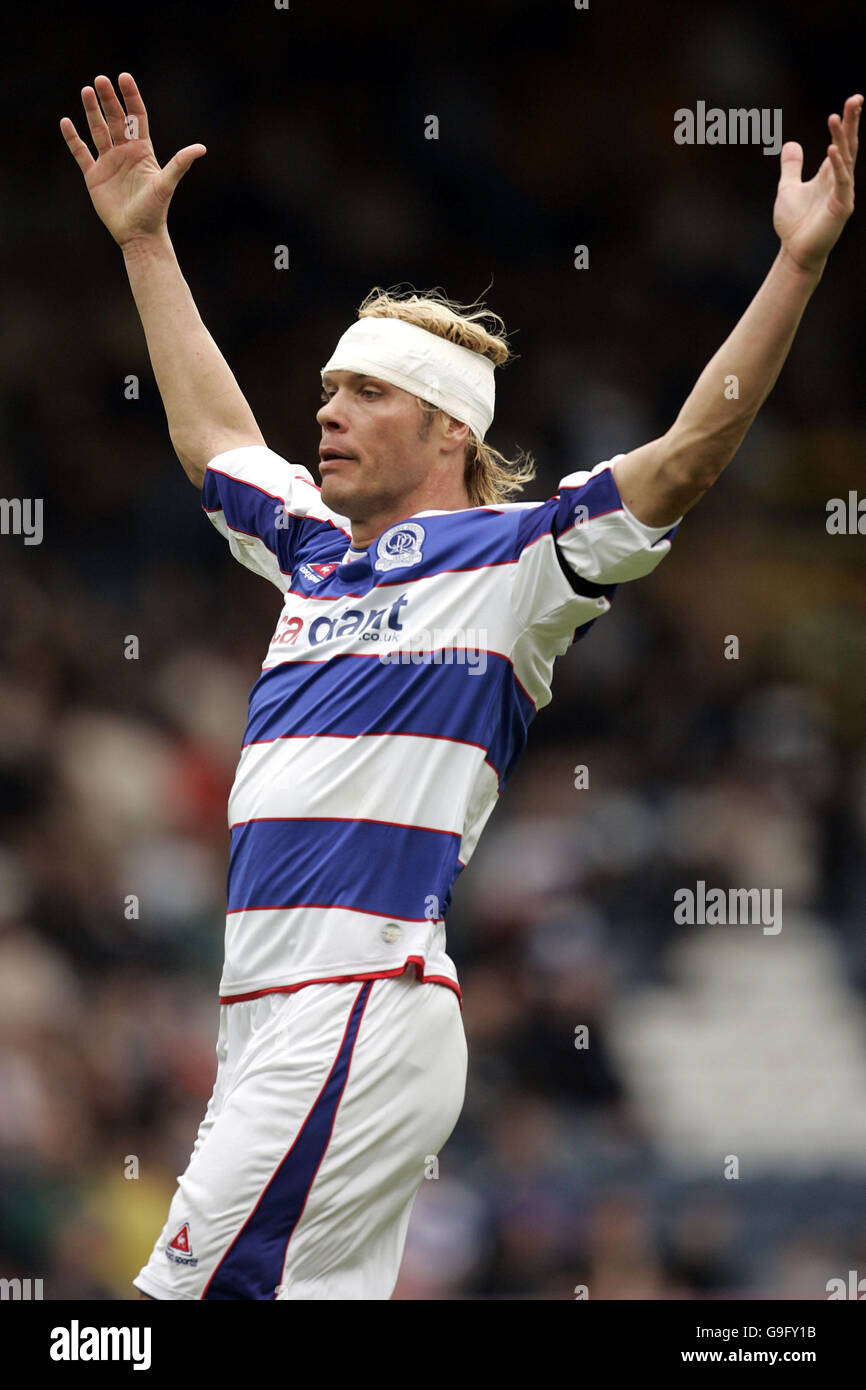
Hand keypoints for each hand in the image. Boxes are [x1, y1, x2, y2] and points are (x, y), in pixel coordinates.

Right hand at [60, 73, 205, 247]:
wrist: (139, 235)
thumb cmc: (156, 211)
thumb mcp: (166, 184)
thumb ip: (180, 164)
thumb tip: (202, 148)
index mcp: (143, 150)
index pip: (136, 117)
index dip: (131, 96)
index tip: (124, 77)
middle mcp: (125, 152)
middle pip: (115, 119)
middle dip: (108, 99)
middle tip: (100, 79)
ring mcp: (109, 162)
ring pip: (98, 130)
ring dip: (91, 111)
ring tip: (86, 90)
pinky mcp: (94, 175)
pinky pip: (81, 152)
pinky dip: (73, 138)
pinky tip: (66, 122)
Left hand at [774, 94, 861, 274]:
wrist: (795, 252)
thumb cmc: (794, 223)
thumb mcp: (787, 188)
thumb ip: (791, 167)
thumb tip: (791, 143)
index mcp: (830, 173)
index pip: (842, 141)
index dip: (847, 121)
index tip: (853, 100)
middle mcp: (840, 180)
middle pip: (848, 145)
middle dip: (852, 122)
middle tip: (855, 99)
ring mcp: (843, 193)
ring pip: (844, 160)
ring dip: (840, 138)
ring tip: (835, 117)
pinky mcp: (841, 208)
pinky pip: (841, 182)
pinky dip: (837, 166)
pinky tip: (832, 150)